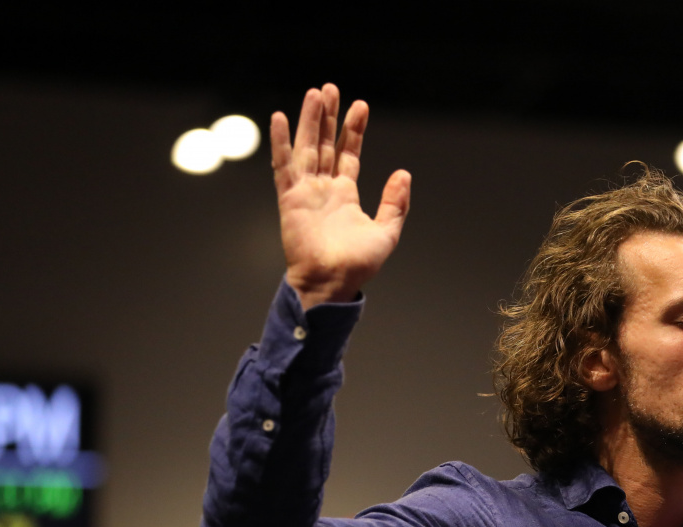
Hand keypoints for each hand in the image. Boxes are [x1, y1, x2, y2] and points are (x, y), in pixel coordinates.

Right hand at [272, 83, 411, 308]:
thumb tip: (403, 173)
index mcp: (345, 194)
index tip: (361, 106)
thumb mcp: (387, 232)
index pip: (349, 154)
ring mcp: (305, 190)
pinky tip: (279, 118)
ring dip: (310, 120)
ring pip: (307, 147)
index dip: (354, 130)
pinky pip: (283, 165)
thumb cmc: (358, 264)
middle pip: (326, 144)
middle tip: (331, 88)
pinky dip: (280, 142)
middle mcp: (324, 188)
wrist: (332, 282)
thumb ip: (395, 203)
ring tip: (315, 93)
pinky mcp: (289, 197)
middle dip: (329, 117)